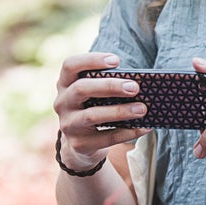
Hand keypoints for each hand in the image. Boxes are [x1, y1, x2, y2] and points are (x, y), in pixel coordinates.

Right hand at [53, 53, 151, 171]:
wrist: (81, 144)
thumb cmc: (93, 108)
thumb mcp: (93, 94)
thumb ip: (106, 84)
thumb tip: (137, 83)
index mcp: (65, 83)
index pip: (70, 65)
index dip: (91, 60)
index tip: (116, 61)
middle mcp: (62, 102)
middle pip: (81, 89)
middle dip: (109, 86)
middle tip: (135, 87)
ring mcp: (68, 124)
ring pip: (92, 115)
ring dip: (120, 111)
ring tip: (142, 109)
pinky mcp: (80, 144)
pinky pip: (106, 138)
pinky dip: (127, 132)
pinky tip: (143, 128)